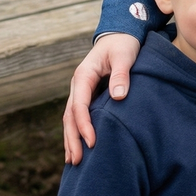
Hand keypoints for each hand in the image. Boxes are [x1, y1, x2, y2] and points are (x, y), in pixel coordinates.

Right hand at [63, 33, 140, 164]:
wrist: (120, 34)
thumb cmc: (123, 44)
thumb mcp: (124, 55)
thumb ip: (121, 75)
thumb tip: (117, 97)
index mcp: (83, 76)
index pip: (79, 105)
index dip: (84, 125)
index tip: (92, 142)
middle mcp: (78, 85)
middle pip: (70, 116)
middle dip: (72, 139)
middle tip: (77, 161)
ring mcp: (81, 91)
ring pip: (71, 119)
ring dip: (71, 139)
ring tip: (73, 161)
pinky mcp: (88, 95)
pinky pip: (79, 116)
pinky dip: (77, 132)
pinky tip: (79, 146)